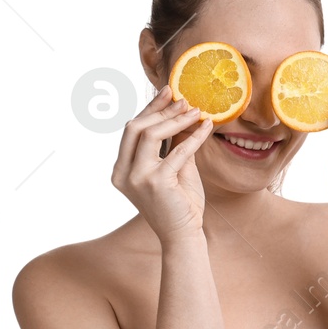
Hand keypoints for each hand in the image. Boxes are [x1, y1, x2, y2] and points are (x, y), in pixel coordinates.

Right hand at [111, 86, 212, 243]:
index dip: (150, 109)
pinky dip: (193, 137)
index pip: (131, 131)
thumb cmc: (179, 203)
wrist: (183, 235)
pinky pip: (177, 152)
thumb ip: (173, 144)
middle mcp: (123, 173)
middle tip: (183, 99)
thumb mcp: (174, 168)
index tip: (167, 92)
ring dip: (175, 120)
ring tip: (196, 111)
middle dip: (160, 110)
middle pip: (135, 128)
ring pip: (150, 135)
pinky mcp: (156, 183)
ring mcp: (137, 178)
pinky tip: (206, 128)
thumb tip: (182, 113)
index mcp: (121, 169)